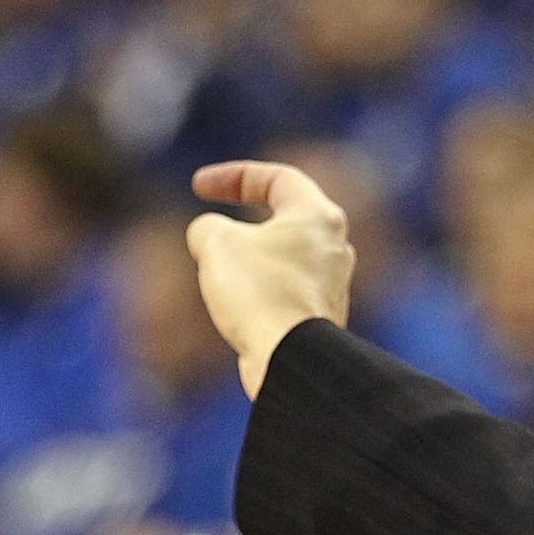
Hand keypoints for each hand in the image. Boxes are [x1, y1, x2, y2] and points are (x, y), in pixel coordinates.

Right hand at [187, 161, 356, 395]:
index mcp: (318, 216)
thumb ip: (208, 226)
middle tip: (211, 232)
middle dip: (240, 220)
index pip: (278, 178)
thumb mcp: (216, 241)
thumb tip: (209, 237)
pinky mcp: (320, 316)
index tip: (199, 187)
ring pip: (280, 257)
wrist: (288, 358)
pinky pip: (283, 290)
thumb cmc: (259, 292)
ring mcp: (331, 284)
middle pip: (283, 217)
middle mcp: (334, 247)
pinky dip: (256, 290)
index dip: (234, 176)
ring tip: (218, 277)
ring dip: (245, 259)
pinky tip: (236, 308)